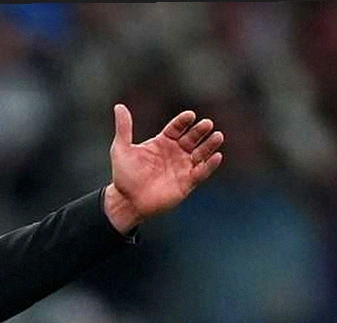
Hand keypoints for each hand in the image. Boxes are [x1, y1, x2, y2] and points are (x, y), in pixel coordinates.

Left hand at [103, 104, 224, 233]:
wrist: (127, 201)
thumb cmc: (124, 176)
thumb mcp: (121, 149)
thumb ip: (124, 128)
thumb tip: (119, 106)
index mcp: (162, 142)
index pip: (177, 128)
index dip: (183, 121)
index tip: (190, 115)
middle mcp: (175, 153)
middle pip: (192, 138)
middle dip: (200, 131)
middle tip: (207, 124)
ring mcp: (182, 167)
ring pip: (201, 153)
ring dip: (210, 145)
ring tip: (218, 136)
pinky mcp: (187, 183)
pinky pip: (202, 172)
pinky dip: (210, 165)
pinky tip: (217, 156)